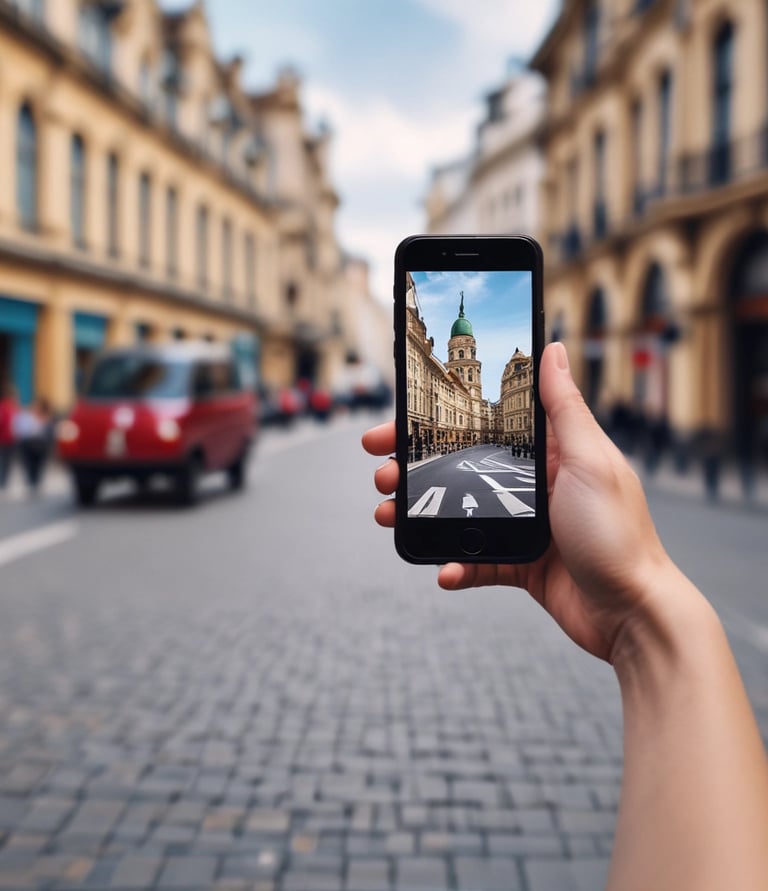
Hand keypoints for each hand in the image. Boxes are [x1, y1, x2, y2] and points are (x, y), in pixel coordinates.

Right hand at [362, 342, 677, 662]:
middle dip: (416, 468)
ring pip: (460, 514)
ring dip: (421, 514)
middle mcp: (535, 487)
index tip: (399, 420)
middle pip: (462, 469)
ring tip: (389, 513)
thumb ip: (563, 409)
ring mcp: (526, 526)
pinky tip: (443, 569)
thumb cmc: (619, 535)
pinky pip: (477, 561)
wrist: (633, 614)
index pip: (484, 427)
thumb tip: (552, 349)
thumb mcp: (589, 461)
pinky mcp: (521, 565)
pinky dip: (455, 565)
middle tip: (380, 471)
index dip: (438, 421)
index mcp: (552, 455)